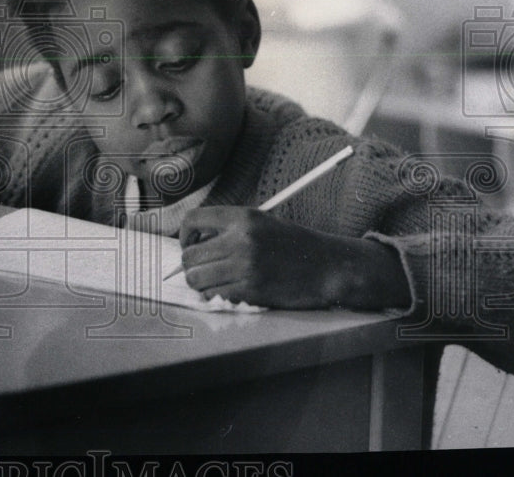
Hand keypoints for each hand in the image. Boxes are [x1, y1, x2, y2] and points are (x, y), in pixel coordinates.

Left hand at [179, 205, 410, 309]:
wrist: (328, 267)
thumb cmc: (293, 245)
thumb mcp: (261, 223)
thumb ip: (228, 228)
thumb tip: (193, 243)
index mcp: (242, 217)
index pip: (192, 220)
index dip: (185, 235)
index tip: (191, 244)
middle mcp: (240, 240)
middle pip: (190, 256)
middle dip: (191, 265)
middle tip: (204, 269)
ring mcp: (244, 266)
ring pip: (196, 279)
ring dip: (200, 283)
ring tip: (214, 281)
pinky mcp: (250, 290)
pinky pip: (214, 296)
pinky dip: (215, 296)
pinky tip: (229, 291)